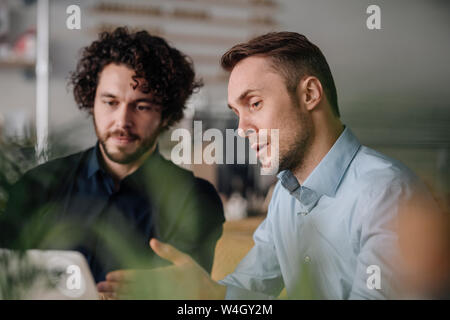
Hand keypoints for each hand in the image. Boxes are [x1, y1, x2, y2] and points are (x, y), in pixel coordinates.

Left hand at [97, 238, 225, 298]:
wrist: (211, 296)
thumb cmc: (197, 277)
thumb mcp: (185, 260)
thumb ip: (168, 251)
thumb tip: (152, 241)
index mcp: (164, 274)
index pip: (139, 275)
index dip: (123, 275)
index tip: (109, 276)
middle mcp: (161, 287)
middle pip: (133, 288)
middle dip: (115, 287)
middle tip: (99, 287)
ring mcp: (161, 298)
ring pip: (136, 298)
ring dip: (119, 297)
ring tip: (105, 295)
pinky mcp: (164, 303)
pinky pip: (144, 304)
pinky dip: (131, 303)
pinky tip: (120, 302)